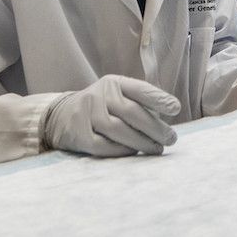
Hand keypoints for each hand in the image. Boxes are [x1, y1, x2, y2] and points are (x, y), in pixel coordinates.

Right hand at [42, 75, 180, 156]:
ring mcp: (87, 114)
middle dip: (155, 128)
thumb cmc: (101, 108)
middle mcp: (99, 95)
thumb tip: (167, 118)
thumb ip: (139, 103)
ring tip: (157, 149)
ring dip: (142, 142)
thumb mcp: (117, 95)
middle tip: (171, 139)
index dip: (158, 99)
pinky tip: (134, 153)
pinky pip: (105, 146)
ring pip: (119, 130)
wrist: (60, 116)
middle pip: (131, 112)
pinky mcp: (79, 135)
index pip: (139, 89)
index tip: (175, 108)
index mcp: (113, 83)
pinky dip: (122, 151)